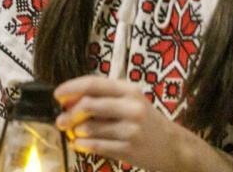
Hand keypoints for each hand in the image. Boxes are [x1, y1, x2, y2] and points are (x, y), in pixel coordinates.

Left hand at [55, 76, 190, 170]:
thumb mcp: (130, 101)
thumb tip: (67, 100)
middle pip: (89, 105)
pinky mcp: (130, 150)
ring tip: (72, 133)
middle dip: (69, 113)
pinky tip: (78, 144)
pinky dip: (83, 145)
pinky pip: (97, 146)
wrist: (175, 148)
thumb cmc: (146, 121)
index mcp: (129, 91)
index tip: (57, 95)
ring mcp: (131, 130)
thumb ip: (102, 98)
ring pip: (90, 128)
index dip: (71, 88)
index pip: (93, 84)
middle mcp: (131, 108)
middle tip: (60, 120)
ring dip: (75, 131)